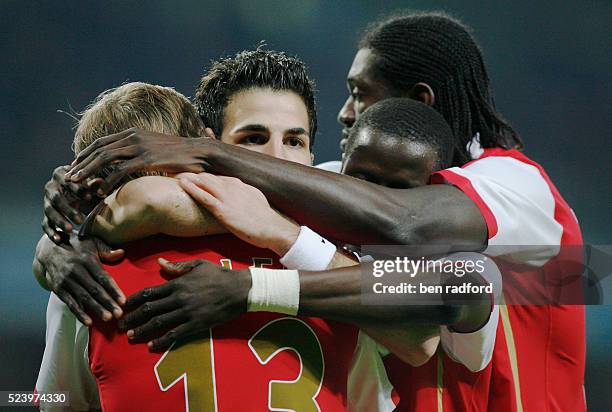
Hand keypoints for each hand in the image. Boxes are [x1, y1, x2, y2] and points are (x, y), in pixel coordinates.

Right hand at [35, 234, 125, 324]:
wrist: (49, 248)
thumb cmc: (76, 245)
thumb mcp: (91, 242)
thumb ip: (106, 249)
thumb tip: (122, 252)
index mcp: (87, 260)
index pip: (103, 277)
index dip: (113, 290)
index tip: (123, 301)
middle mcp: (76, 271)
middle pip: (95, 290)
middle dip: (107, 303)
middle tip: (119, 314)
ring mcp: (66, 280)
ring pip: (83, 298)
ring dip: (96, 309)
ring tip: (108, 318)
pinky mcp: (58, 288)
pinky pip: (70, 302)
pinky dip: (79, 313)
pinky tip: (89, 322)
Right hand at [42, 165, 101, 243]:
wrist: (74, 190)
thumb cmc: (85, 185)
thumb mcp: (90, 183)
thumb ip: (94, 184)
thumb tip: (101, 182)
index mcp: (60, 175)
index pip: (67, 182)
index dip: (78, 190)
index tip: (89, 197)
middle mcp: (50, 188)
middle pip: (56, 199)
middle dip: (68, 210)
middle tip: (80, 220)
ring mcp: (46, 201)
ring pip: (50, 212)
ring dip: (59, 221)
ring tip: (71, 230)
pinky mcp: (46, 214)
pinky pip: (45, 223)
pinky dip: (51, 232)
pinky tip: (58, 239)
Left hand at [65, 128, 216, 193]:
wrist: (201, 152)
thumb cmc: (182, 154)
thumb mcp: (157, 148)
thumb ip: (142, 152)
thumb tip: (132, 161)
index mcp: (135, 133)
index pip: (102, 142)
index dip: (86, 154)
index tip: (76, 165)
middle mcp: (134, 137)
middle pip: (99, 149)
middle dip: (81, 163)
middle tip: (70, 177)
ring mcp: (140, 147)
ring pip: (105, 158)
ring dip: (88, 171)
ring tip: (77, 183)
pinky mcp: (147, 159)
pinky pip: (121, 170)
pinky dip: (108, 180)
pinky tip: (101, 190)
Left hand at [119, 258, 249, 350]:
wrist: (239, 290)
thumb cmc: (219, 275)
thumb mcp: (198, 265)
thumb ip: (177, 267)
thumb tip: (160, 263)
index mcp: (177, 284)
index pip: (149, 293)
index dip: (133, 300)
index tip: (123, 306)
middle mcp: (178, 299)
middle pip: (149, 310)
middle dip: (132, 318)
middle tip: (120, 325)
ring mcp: (186, 313)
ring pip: (158, 323)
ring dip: (142, 330)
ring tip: (131, 336)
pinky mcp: (196, 324)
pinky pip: (175, 334)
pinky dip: (161, 340)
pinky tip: (152, 345)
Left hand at [178, 172, 299, 254]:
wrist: (273, 228)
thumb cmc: (266, 219)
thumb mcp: (256, 200)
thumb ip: (245, 195)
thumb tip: (239, 197)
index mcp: (241, 185)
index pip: (219, 176)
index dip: (205, 175)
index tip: (194, 173)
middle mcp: (233, 187)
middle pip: (208, 176)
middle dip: (193, 173)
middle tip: (177, 170)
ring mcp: (228, 198)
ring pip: (204, 182)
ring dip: (188, 177)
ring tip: (174, 173)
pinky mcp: (223, 210)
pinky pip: (204, 196)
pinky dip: (192, 188)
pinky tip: (181, 184)